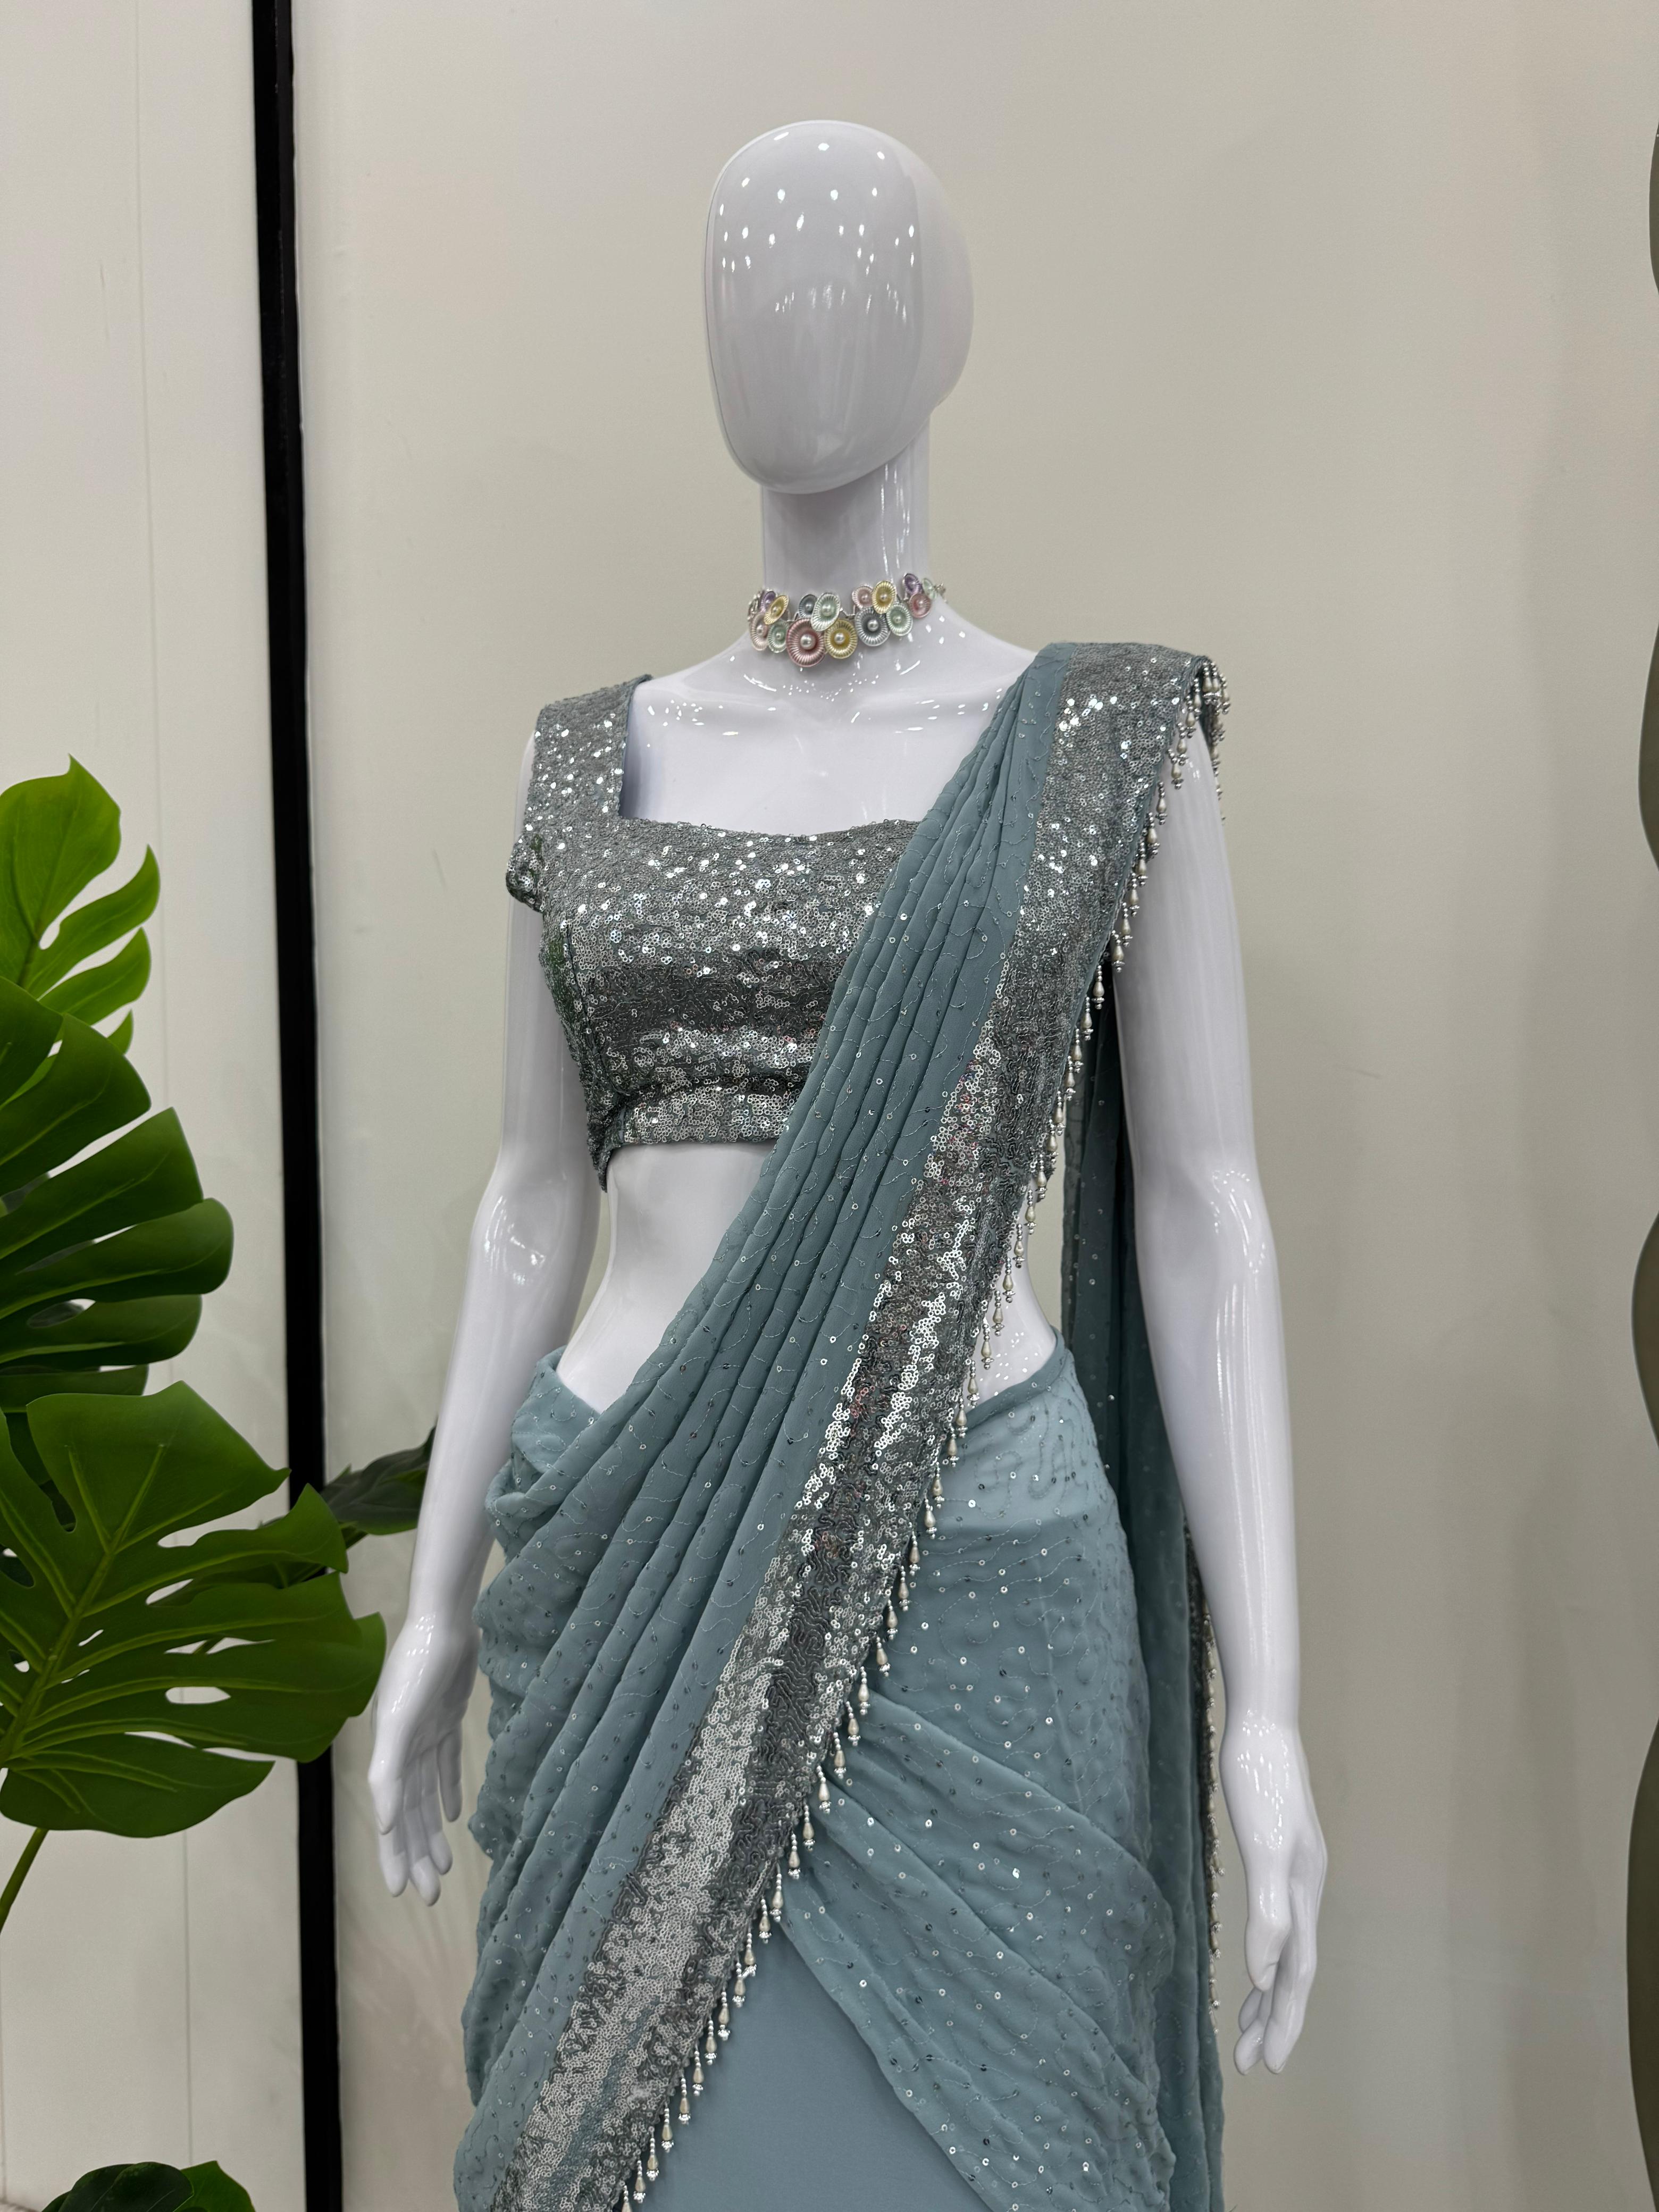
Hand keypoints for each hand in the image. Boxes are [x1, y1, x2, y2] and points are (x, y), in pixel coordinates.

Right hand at [367, 1608, 478, 1904]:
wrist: (444, 1622)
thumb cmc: (417, 1668)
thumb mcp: (398, 1721)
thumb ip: (387, 1770)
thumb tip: (382, 1823)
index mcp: (389, 1757)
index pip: (391, 1819)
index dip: (395, 1855)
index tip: (403, 1893)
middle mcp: (404, 1750)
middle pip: (410, 1816)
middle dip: (418, 1855)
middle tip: (430, 1895)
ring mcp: (426, 1735)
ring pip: (428, 1797)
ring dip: (433, 1831)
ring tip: (444, 1868)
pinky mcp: (448, 1718)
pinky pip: (447, 1765)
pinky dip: (449, 1791)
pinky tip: (456, 1816)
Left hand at [1218, 1709, 1325, 2074]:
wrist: (1261, 1727)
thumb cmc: (1258, 1782)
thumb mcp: (1262, 1848)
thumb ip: (1268, 1912)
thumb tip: (1265, 1977)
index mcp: (1303, 1894)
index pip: (1297, 1976)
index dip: (1284, 2022)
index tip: (1268, 2066)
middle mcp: (1304, 1890)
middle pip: (1293, 1971)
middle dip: (1276, 2019)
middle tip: (1252, 2063)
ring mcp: (1293, 1873)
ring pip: (1285, 1950)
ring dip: (1268, 1993)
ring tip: (1248, 2029)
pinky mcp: (1276, 1856)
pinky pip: (1274, 1923)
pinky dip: (1264, 1952)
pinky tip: (1251, 1960)